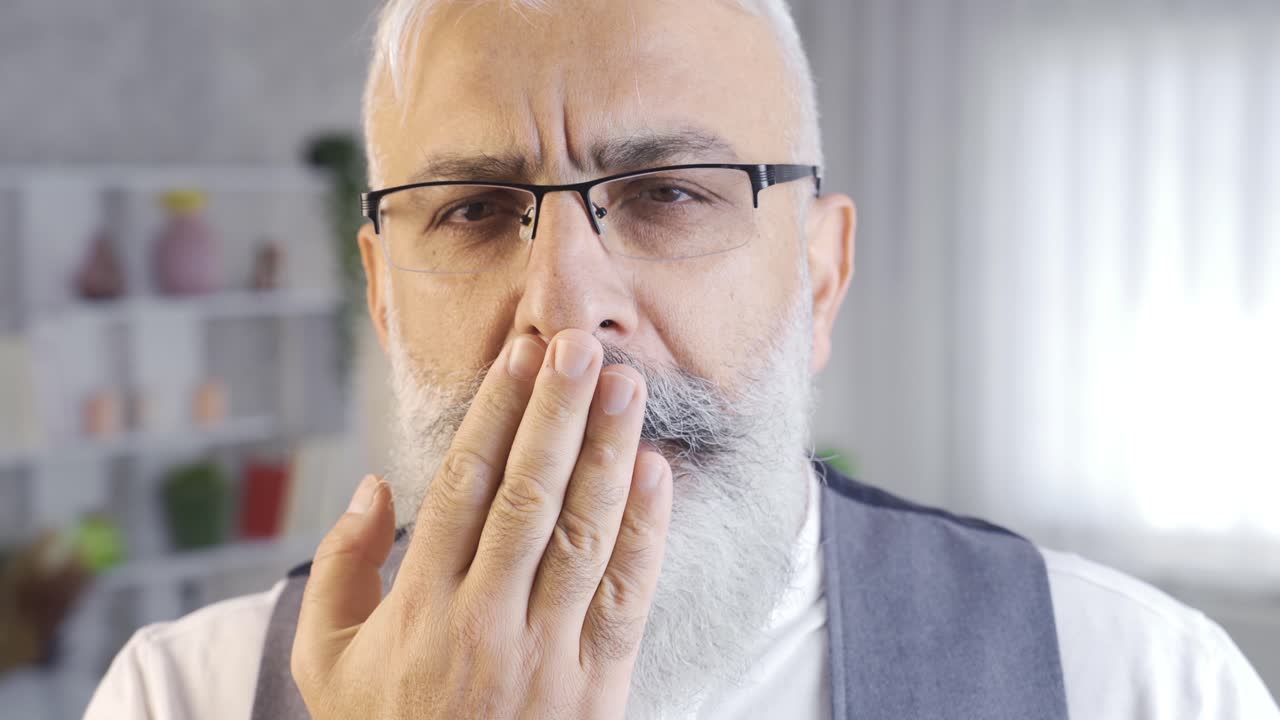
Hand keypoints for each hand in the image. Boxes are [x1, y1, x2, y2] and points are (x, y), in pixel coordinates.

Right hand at [292, 329, 673, 718]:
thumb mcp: (325, 660)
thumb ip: (340, 567)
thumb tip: (375, 486)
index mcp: (419, 606)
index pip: (463, 488)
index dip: (493, 416)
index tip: (516, 357)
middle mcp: (484, 621)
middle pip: (527, 497)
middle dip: (556, 414)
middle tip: (578, 345)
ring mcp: (545, 654)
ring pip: (581, 536)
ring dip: (607, 454)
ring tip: (625, 386)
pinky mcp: (595, 685)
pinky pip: (626, 598)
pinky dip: (646, 534)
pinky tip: (657, 476)